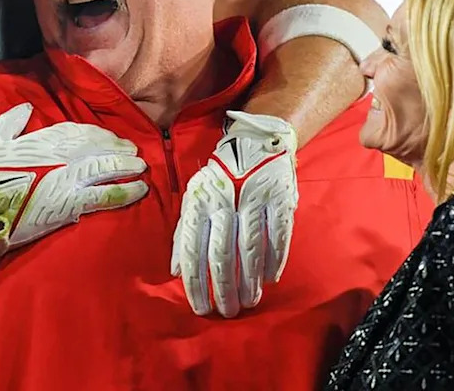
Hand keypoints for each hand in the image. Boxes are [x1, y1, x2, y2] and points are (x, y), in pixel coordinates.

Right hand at [0, 103, 148, 267]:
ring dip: (127, 167)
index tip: (108, 137)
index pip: (75, 131)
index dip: (96, 134)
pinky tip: (140, 191)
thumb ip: (8, 124)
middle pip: (97, 146)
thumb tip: (26, 109)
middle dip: (117, 148)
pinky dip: (125, 192)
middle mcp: (58, 156)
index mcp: (38, 140)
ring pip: (106, 167)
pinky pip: (105, 195)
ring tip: (142, 168)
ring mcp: (66, 179)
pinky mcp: (70, 205)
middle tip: (133, 151)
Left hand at [170, 111, 297, 316]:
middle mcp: (223, 202)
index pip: (192, 249)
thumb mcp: (194, 198)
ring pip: (250, 249)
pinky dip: (273, 261)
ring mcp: (253, 199)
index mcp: (198, 202)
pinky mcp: (279, 199)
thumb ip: (183, 234)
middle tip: (227, 312)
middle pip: (221, 254)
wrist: (256, 141)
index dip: (196, 282)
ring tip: (248, 302)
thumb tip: (175, 271)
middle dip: (224, 289)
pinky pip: (277, 237)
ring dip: (249, 281)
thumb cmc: (220, 177)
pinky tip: (269, 279)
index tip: (199, 307)